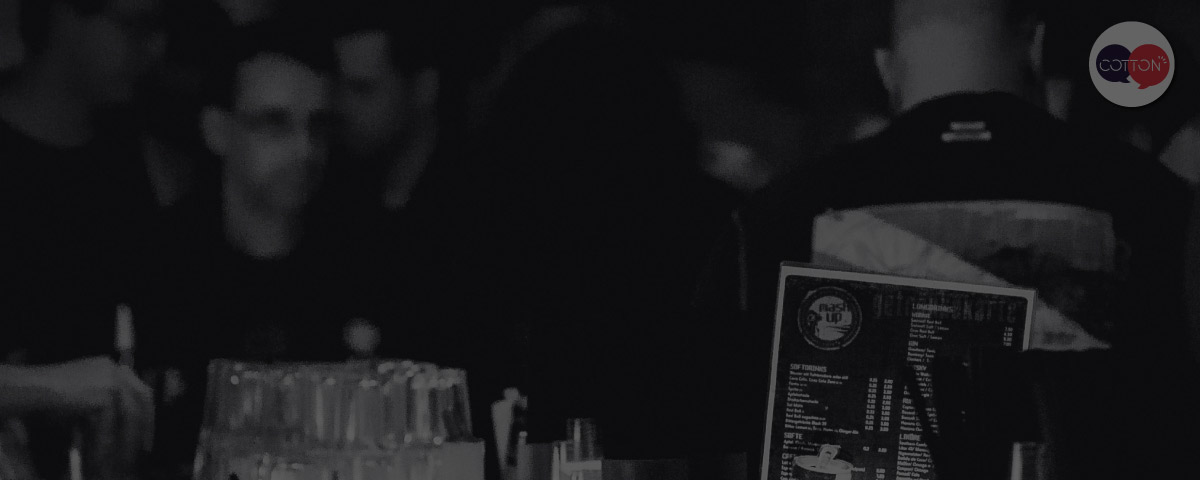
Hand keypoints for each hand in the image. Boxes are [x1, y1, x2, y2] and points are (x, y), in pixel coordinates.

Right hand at [41, 356, 155, 457]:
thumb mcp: (82, 396)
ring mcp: (112, 379)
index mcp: (109, 366)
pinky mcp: (105, 392)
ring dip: (133, 433)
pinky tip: (110, 451)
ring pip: (132, 411)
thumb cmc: (47, 396)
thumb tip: (116, 425)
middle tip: (146, 443)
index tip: (145, 428)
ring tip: (133, 452)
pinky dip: (112, 438)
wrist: (31, 389)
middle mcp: (114, 369)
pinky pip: (114, 421)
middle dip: (147, 421)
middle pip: (143, 396)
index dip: (144, 410)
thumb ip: (101, 404)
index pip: (137, 388)